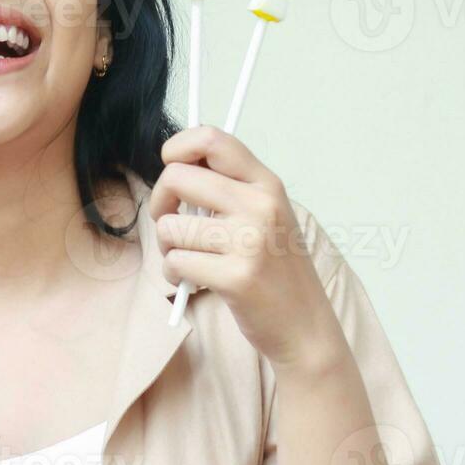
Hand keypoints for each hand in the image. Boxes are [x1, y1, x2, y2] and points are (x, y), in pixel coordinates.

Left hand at [148, 126, 345, 373]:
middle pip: (176, 178)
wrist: (304, 325)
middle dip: (160, 203)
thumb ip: (229, 188)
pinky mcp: (235, 277)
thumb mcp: (264, 215)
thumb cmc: (274, 269)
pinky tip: (192, 282)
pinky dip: (174, 275)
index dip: (178, 147)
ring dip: (168, 248)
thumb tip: (174, 166)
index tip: (169, 165)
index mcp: (266, 184)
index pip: (213, 139)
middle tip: (173, 225)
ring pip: (169, 226)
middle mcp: (260, 206)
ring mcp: (250, 241)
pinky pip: (175, 262)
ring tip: (190, 261)